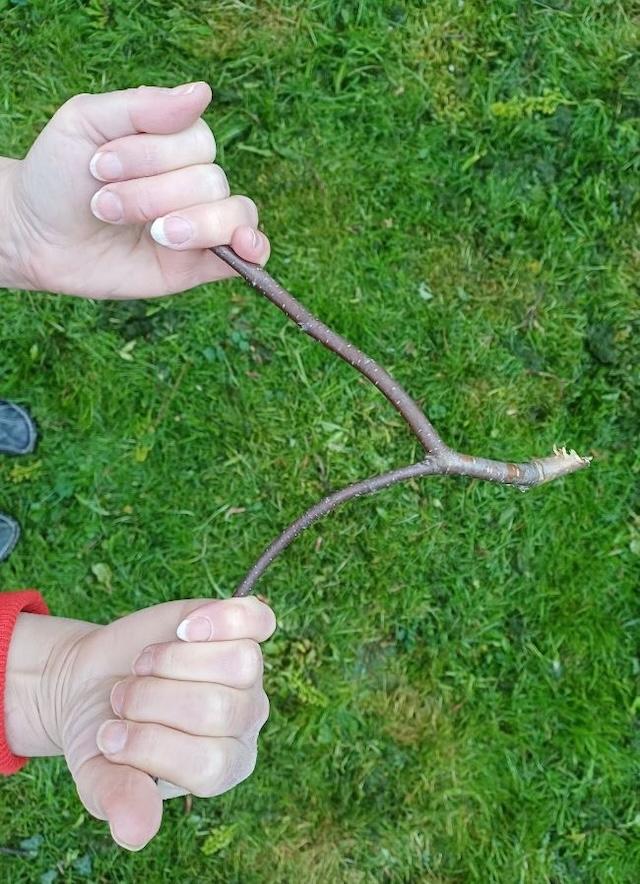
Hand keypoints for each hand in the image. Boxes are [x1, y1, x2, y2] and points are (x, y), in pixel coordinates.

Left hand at [3, 82, 269, 297]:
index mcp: (175, 141)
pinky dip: (255, 248)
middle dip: (152, 195)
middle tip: (103, 206)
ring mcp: (200, 224)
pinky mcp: (199, 265)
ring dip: (192, 224)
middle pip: (210, 181)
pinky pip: (245, 254)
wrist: (37, 237)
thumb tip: (203, 92)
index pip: (196, 141)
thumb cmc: (60, 174)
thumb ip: (143, 106)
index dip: (152, 156)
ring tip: (154, 234)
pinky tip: (244, 246)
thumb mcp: (87, 122)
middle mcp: (194, 181)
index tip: (97, 166)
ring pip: (231, 214)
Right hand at [5, 597, 275, 849]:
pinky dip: (223, 619)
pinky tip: (185, 627)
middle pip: (220, 709)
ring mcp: (246, 674)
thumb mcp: (98, 772)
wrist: (95, 680)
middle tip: (121, 699)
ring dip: (176, 661)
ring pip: (241, 663)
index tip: (108, 736)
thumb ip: (118, 798)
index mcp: (220, 769)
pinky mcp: (240, 629)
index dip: (152, 747)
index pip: (209, 764)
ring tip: (143, 667)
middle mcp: (243, 722)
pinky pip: (258, 620)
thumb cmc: (101, 732)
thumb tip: (135, 833)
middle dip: (154, 700)